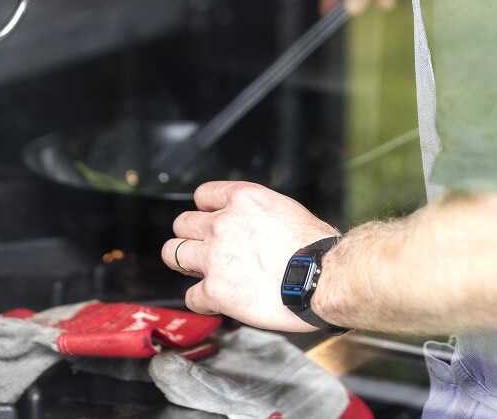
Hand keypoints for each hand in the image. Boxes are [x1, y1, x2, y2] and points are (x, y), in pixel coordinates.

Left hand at [162, 181, 338, 332]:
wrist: (323, 278)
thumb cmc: (318, 249)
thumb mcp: (289, 211)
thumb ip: (261, 215)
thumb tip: (258, 227)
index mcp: (243, 199)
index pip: (204, 194)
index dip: (206, 209)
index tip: (210, 219)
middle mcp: (222, 224)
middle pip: (182, 223)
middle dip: (190, 235)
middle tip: (202, 248)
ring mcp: (214, 257)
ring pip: (173, 254)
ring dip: (185, 263)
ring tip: (199, 273)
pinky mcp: (214, 290)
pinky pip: (191, 296)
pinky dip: (201, 301)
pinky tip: (215, 303)